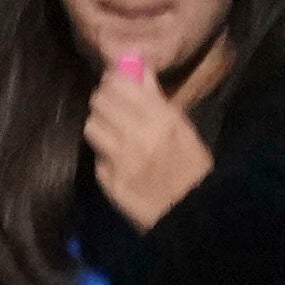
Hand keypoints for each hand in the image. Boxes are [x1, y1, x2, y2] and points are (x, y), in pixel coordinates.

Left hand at [83, 48, 214, 231]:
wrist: (192, 217)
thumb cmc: (192, 169)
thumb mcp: (183, 130)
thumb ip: (156, 98)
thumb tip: (137, 67)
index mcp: (162, 120)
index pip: (120, 84)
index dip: (114, 80)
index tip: (117, 82)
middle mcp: (138, 136)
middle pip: (100, 102)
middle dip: (104, 101)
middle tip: (112, 107)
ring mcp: (121, 161)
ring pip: (92, 126)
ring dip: (100, 126)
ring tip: (113, 134)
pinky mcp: (110, 182)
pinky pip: (97, 158)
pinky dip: (105, 156)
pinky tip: (118, 161)